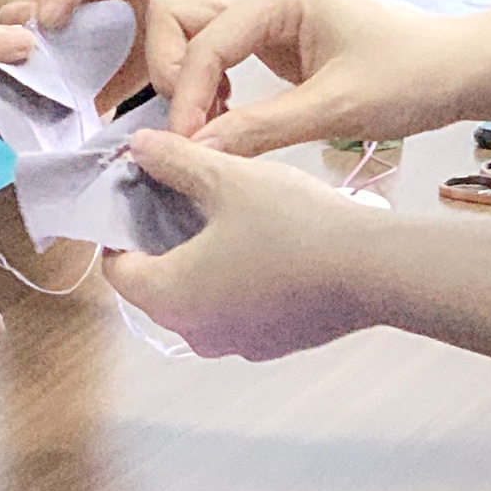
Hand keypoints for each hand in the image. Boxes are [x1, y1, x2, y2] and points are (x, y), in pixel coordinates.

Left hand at [97, 133, 397, 360]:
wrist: (374, 272)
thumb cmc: (293, 225)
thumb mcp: (225, 177)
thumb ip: (173, 160)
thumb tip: (137, 146)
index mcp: (167, 296)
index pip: (116, 268)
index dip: (120, 228)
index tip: (140, 193)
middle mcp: (193, 333)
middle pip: (154, 284)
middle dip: (160, 240)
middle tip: (182, 194)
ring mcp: (235, 344)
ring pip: (196, 298)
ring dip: (199, 260)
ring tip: (225, 213)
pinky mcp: (272, 344)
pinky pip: (234, 310)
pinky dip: (234, 280)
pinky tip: (263, 243)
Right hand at [147, 0, 471, 152]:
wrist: (458, 69)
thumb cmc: (410, 79)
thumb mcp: (335, 110)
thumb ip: (260, 128)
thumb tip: (195, 149)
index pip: (202, 39)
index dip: (185, 94)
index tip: (188, 146)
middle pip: (177, 12)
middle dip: (170, 69)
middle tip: (191, 124)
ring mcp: (267, 8)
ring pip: (190, 25)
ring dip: (185, 73)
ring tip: (209, 124)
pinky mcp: (272, 32)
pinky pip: (215, 45)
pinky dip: (205, 78)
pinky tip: (227, 115)